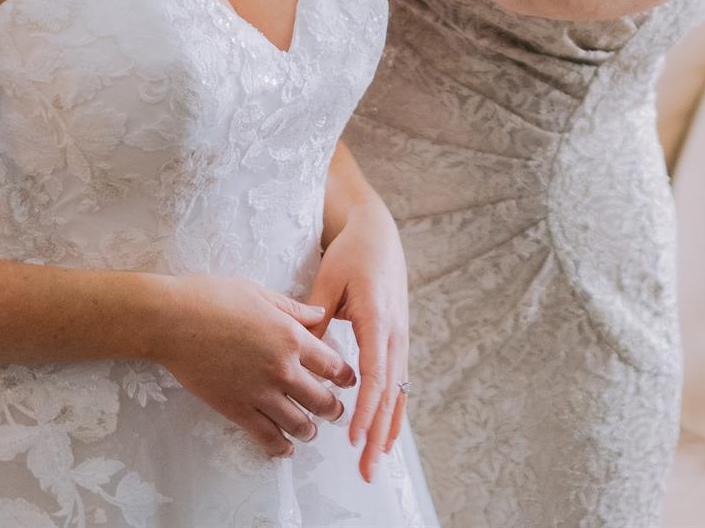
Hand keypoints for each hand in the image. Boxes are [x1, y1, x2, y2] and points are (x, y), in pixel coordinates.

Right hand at [155, 275, 357, 457]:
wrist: (172, 320)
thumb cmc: (212, 297)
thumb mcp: (259, 293)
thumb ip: (294, 308)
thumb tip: (320, 315)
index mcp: (291, 336)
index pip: (331, 363)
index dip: (344, 375)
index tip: (348, 380)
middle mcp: (281, 368)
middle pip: (321, 399)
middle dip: (333, 408)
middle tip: (336, 411)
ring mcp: (259, 392)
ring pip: (298, 422)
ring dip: (310, 430)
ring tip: (312, 430)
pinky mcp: (236, 408)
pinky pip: (266, 435)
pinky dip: (280, 446)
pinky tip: (284, 448)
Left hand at [307, 202, 409, 480]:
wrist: (379, 236)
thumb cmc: (351, 256)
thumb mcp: (329, 279)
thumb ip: (316, 317)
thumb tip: (303, 352)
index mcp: (378, 320)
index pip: (373, 375)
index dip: (364, 409)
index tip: (354, 437)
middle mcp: (395, 335)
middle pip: (389, 395)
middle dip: (377, 434)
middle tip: (365, 469)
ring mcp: (401, 340)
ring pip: (397, 394)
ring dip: (386, 429)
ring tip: (375, 463)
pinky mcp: (398, 342)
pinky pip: (398, 384)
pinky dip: (393, 412)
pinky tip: (386, 436)